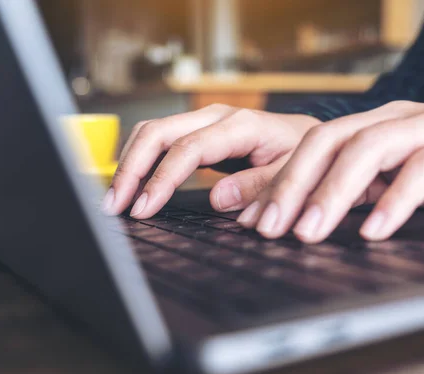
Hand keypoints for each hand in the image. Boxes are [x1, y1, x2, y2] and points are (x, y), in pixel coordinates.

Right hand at [101, 104, 319, 217]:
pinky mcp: (199, 131)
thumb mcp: (294, 173)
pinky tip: (133, 183)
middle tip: (113, 206)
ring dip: (129, 163)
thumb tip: (217, 199)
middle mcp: (217, 116)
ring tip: (114, 199)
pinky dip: (141, 160)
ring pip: (152, 132)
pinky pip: (161, 139)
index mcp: (240, 125)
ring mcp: (205, 121)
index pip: (188, 149)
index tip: (142, 208)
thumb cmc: (304, 155)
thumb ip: (259, 185)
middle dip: (130, 169)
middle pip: (158, 132)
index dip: (161, 179)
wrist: (310, 138)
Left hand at [237, 101, 423, 242]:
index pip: (309, 147)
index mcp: (366, 126)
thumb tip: (295, 220)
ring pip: (369, 148)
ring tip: (308, 233)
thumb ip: (347, 192)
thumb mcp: (387, 178)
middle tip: (267, 229)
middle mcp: (388, 120)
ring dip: (333, 192)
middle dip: (292, 185)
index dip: (276, 181)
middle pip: (328, 140)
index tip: (249, 220)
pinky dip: (396, 199)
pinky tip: (374, 230)